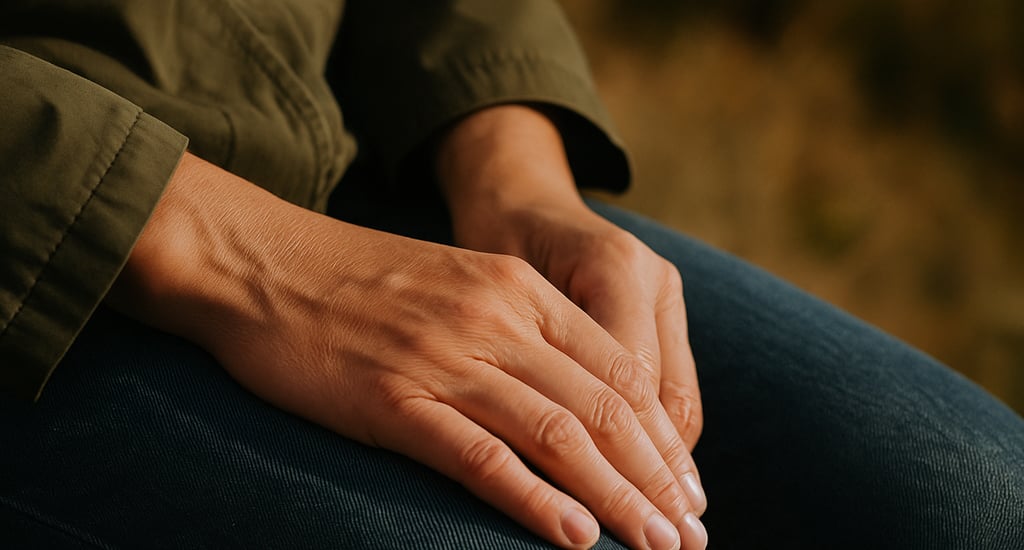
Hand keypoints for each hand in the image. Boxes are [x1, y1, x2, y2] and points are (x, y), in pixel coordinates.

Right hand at [110, 153, 703, 548]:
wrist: (260, 261)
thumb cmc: (356, 280)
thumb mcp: (458, 282)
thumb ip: (518, 327)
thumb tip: (573, 396)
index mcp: (518, 288)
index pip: (621, 370)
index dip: (663, 435)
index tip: (688, 487)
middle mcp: (496, 319)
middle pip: (605, 407)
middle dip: (658, 479)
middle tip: (692, 535)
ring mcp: (446, 358)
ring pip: (559, 434)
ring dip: (618, 498)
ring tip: (658, 548)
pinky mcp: (395, 398)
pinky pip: (481, 456)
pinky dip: (535, 500)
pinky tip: (575, 537)